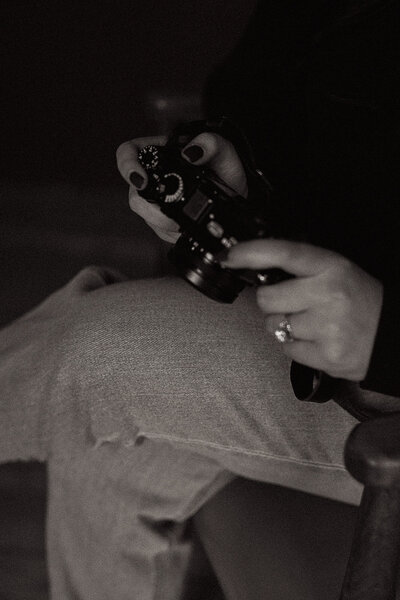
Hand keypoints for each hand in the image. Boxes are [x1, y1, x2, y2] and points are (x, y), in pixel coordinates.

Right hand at [116, 132, 246, 242]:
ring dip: (164, 222)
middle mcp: (154, 175)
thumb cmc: (227, 170)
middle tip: (172, 216)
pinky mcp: (162, 220)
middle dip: (152, 209)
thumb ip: (212, 144)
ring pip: (145, 214)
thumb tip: (191, 152)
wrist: (236, 198)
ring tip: (184, 221)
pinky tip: (185, 226)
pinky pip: (159, 229)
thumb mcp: (226, 153)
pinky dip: (172, 231)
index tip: (142, 181)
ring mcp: (155, 200)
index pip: (129, 152)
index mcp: (162, 151)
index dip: (128, 165)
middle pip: (134, 192)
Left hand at [222, 239, 383, 380]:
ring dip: (284, 325)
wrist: (392, 336)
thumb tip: (256, 264)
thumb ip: (301, 268)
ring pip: (274, 325)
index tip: (231, 255)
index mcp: (332, 268)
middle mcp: (329, 294)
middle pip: (267, 298)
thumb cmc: (361, 301)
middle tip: (292, 303)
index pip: (285, 253)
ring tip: (311, 323)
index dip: (252, 252)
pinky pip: (286, 348)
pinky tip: (316, 340)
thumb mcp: (337, 271)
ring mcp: (327, 327)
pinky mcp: (326, 355)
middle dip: (271, 302)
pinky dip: (295, 346)